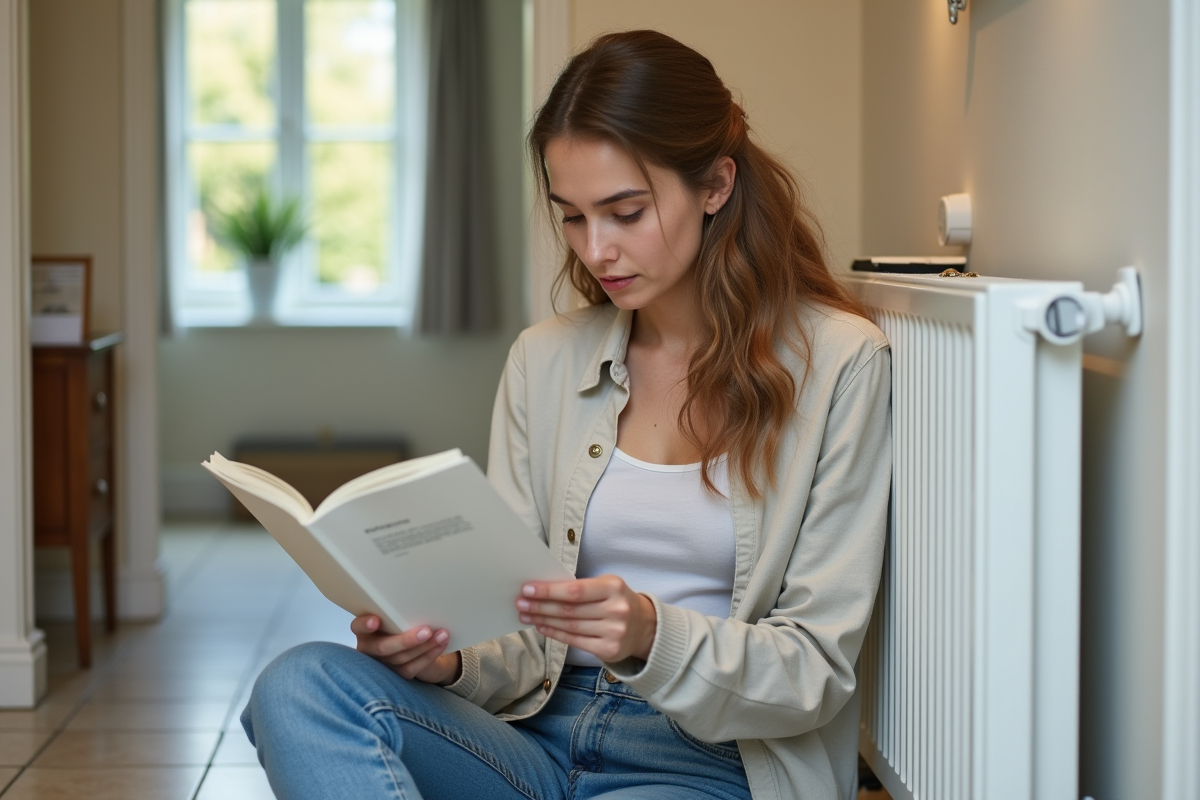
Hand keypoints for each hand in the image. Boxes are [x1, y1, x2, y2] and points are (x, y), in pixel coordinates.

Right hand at [350, 615, 461, 684]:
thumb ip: (397, 611)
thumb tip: (417, 596)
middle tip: (426, 631)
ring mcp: (382, 664)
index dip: (364, 624)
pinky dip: (429, 655)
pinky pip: (412, 668)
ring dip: (425, 647)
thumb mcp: (395, 614)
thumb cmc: (399, 622)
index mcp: (365, 630)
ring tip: (442, 634)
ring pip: (401, 659)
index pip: (357, 626)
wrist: (411, 643)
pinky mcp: (396, 674)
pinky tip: (441, 644)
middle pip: (383, 647)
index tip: (375, 620)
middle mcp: (369, 648)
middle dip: (406, 640)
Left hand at [516, 575, 656, 662]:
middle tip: (520, 603)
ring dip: (543, 620)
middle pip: (569, 610)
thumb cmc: (617, 601)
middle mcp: (616, 610)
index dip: (549, 591)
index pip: (575, 590)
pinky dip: (555, 634)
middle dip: (541, 606)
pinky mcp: (609, 650)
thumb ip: (580, 589)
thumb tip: (544, 590)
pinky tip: (541, 627)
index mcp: (613, 587)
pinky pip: (575, 641)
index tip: (528, 589)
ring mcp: (614, 632)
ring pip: (570, 626)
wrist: (645, 627)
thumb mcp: (606, 586)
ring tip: (526, 615)